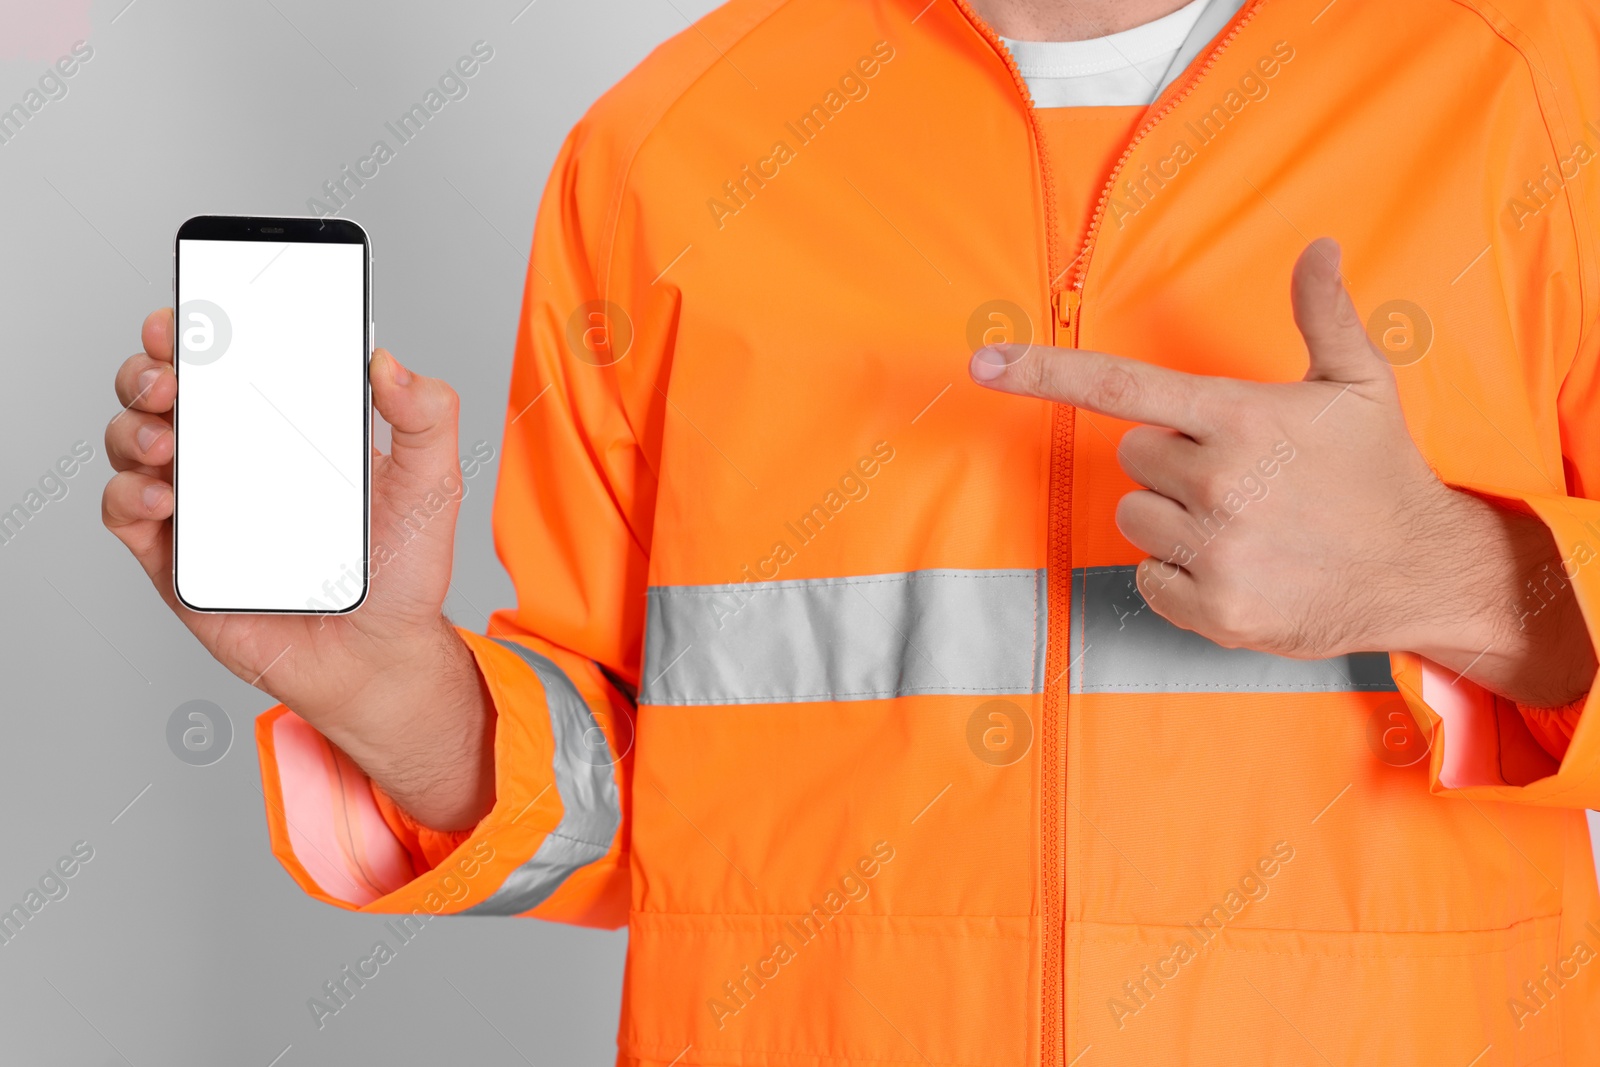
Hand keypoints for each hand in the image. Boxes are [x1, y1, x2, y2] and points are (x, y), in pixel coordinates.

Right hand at [102, 309, 493, 826]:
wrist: (384, 655)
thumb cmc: (401, 570)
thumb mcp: (431, 482)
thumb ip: (426, 416)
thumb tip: (388, 362)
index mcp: (285, 426)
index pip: (227, 360)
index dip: (199, 329)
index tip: (193, 312)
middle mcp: (233, 458)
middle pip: (162, 391)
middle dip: (151, 368)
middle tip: (172, 373)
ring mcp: (200, 507)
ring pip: (132, 443)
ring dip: (133, 426)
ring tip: (167, 436)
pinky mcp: (178, 560)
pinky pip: (128, 515)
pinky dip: (131, 495)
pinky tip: (165, 496)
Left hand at [969, 239, 1594, 705]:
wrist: (1422, 573)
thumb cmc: (1383, 472)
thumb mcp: (1361, 383)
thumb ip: (1324, 313)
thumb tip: (1318, 247)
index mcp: (1238, 419)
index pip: (1120, 388)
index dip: (1043, 372)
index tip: (982, 363)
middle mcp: (1217, 484)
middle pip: (1131, 458)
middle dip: (1171, 461)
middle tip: (1240, 474)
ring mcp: (1213, 551)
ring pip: (1135, 518)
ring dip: (1173, 519)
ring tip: (1244, 522)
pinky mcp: (1213, 609)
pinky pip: (1148, 578)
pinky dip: (1180, 575)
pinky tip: (1241, 566)